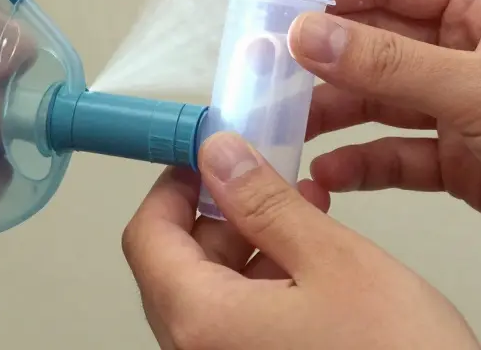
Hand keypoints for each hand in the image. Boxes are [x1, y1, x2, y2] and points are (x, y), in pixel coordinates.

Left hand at [122, 132, 480, 348]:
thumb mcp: (333, 260)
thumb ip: (266, 203)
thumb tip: (219, 157)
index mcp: (203, 322)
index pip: (147, 235)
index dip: (175, 184)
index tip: (209, 155)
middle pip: (173, 266)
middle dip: (216, 213)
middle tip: (262, 176)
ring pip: (207, 295)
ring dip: (242, 246)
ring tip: (299, 212)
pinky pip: (234, 325)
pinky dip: (259, 284)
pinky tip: (307, 261)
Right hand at [265, 0, 480, 287]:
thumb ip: (391, 65)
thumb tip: (311, 33)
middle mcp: (472, 47)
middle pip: (374, 38)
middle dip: (318, 54)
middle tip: (260, 71)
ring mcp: (468, 104)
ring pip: (380, 96)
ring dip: (332, 110)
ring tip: (283, 126)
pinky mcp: (467, 158)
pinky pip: (398, 151)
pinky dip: (364, 161)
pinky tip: (331, 173)